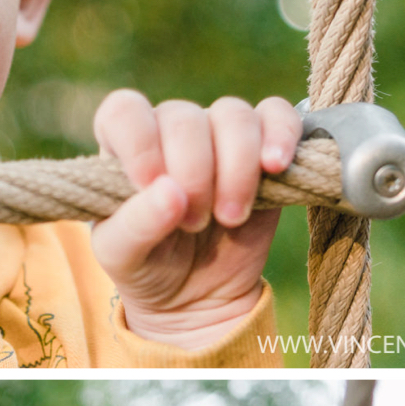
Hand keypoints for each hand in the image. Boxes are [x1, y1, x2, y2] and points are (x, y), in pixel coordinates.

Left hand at [87, 90, 299, 345]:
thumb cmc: (147, 266)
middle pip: (184, 118)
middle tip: (193, 223)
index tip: (152, 184)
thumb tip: (171, 193)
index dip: (140, 143)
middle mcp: (169, 132)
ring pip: (234, 115)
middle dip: (193, 173)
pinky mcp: (264, 146)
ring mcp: (218, 134)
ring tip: (231, 217)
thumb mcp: (122, 257)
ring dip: (237, 167)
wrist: (197, 294)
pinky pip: (278, 114)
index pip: (123, 111)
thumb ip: (135, 226)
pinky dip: (282, 134)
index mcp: (122, 149)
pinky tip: (275, 167)